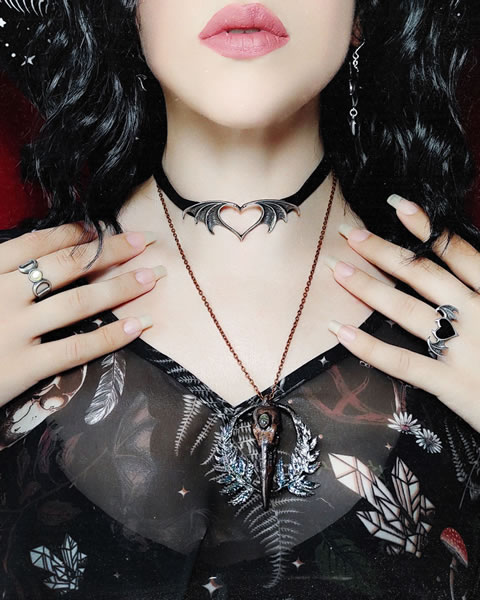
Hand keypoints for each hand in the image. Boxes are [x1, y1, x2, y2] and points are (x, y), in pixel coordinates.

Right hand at [0, 223, 166, 406]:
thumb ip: (0, 270)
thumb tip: (36, 253)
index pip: (36, 244)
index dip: (75, 233)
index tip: (103, 229)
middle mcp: (0, 294)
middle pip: (67, 265)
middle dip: (111, 251)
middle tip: (144, 242)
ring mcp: (12, 330)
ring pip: (79, 302)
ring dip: (121, 286)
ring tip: (152, 277)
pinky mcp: (23, 367)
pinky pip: (77, 348)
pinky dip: (112, 335)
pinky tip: (139, 324)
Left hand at [324, 195, 479, 432]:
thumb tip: (461, 267)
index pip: (458, 253)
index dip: (426, 228)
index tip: (397, 204)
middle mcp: (478, 315)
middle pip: (423, 275)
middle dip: (383, 251)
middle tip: (348, 231)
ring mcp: (464, 349)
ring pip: (407, 310)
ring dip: (368, 287)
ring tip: (336, 269)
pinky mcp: (452, 384)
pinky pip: (403, 362)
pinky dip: (369, 347)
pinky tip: (340, 330)